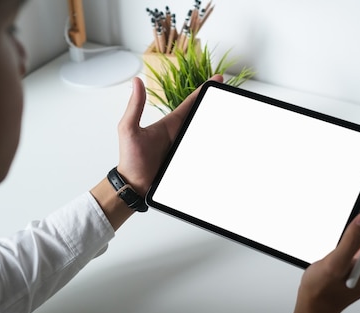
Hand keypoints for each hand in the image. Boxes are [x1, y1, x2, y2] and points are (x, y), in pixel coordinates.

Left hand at [116, 74, 223, 194]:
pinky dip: (213, 146)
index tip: (216, 80)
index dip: (202, 90)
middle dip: (215, 106)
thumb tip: (137, 81)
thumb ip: (135, 106)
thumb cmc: (130, 159)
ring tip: (231, 117)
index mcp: (169, 124)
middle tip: (228, 96)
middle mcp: (179, 134)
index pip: (190, 103)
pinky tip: (222, 144)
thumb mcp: (129, 129)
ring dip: (216, 126)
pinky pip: (203, 152)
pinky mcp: (186, 160)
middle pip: (201, 117)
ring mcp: (184, 147)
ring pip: (203, 134)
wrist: (135, 185)